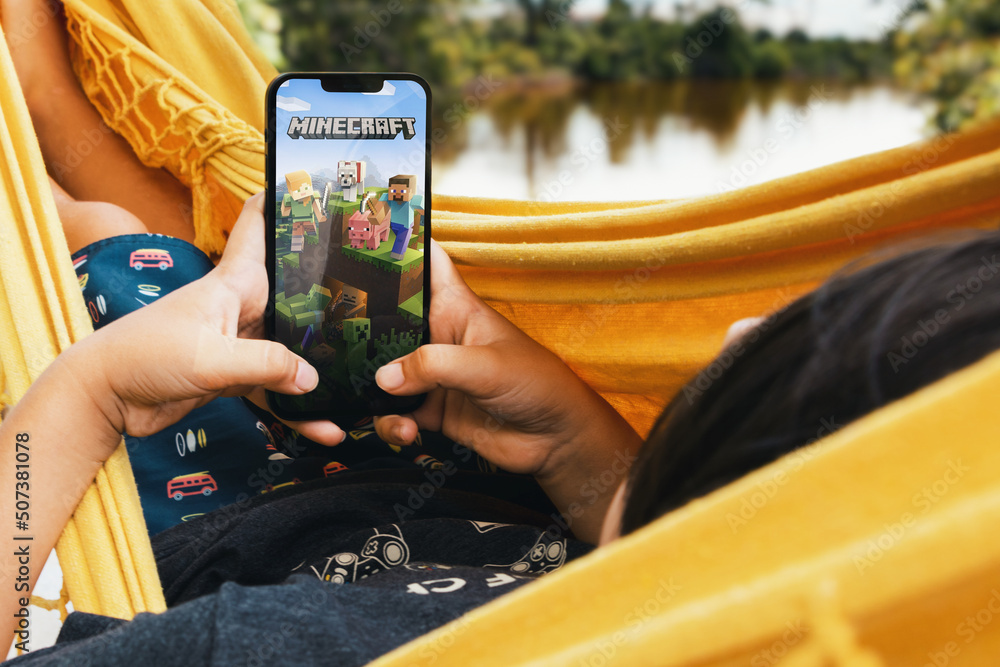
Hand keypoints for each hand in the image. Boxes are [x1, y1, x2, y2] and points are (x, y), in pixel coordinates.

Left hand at [58, 194, 343, 462]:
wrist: (105, 398)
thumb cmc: (144, 355)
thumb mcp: (209, 357)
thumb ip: (265, 365)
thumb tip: (314, 378)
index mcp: (232, 284)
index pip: (258, 228)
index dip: (282, 203)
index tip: (314, 186)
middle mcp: (241, 308)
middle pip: (294, 293)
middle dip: (330, 292)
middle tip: (375, 291)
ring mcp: (240, 344)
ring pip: (292, 349)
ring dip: (321, 366)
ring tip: (361, 378)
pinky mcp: (236, 377)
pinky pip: (278, 390)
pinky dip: (300, 410)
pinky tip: (325, 428)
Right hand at [374, 241, 639, 479]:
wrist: (555, 440)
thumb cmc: (537, 384)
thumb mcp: (485, 366)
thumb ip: (433, 366)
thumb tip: (384, 377)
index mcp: (456, 308)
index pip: (428, 266)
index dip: (400, 250)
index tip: (363, 242)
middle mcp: (439, 337)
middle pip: (389, 322)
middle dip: (362, 332)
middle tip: (337, 343)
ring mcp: (433, 375)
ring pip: (385, 373)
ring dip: (375, 390)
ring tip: (385, 404)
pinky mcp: (432, 410)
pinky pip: (395, 413)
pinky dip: (392, 423)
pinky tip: (405, 430)